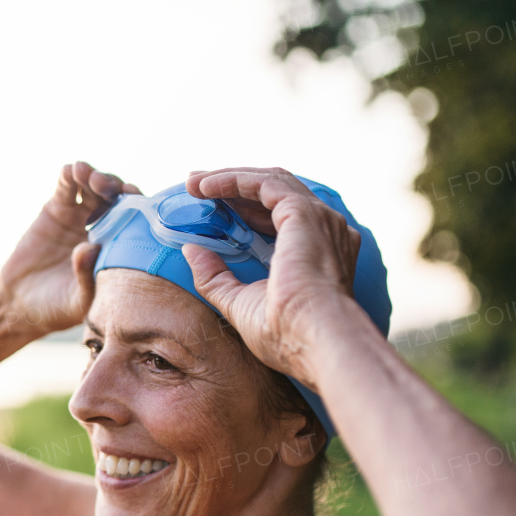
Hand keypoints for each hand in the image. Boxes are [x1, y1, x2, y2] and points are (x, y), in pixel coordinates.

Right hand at [0, 161, 139, 335]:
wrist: (20, 303)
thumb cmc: (56, 308)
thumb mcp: (78, 301)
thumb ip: (86, 277)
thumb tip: (90, 248)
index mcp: (117, 248)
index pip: (135, 222)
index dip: (137, 207)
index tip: (134, 199)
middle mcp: (103, 228)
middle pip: (117, 199)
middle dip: (115, 188)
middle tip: (107, 186)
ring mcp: (81, 216)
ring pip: (94, 188)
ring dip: (94, 177)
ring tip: (87, 174)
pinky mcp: (57, 208)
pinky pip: (67, 187)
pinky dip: (69, 175)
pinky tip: (70, 169)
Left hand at [181, 168, 362, 391]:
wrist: (313, 337)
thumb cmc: (285, 333)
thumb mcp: (240, 302)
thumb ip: (216, 276)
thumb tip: (191, 250)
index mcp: (316, 250)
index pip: (277, 216)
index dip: (243, 207)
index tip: (210, 205)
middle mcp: (323, 229)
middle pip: (274, 192)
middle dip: (233, 186)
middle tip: (196, 185)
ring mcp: (317, 219)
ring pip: (269, 181)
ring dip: (228, 178)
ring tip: (193, 182)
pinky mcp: (302, 213)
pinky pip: (263, 183)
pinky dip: (232, 180)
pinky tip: (204, 187)